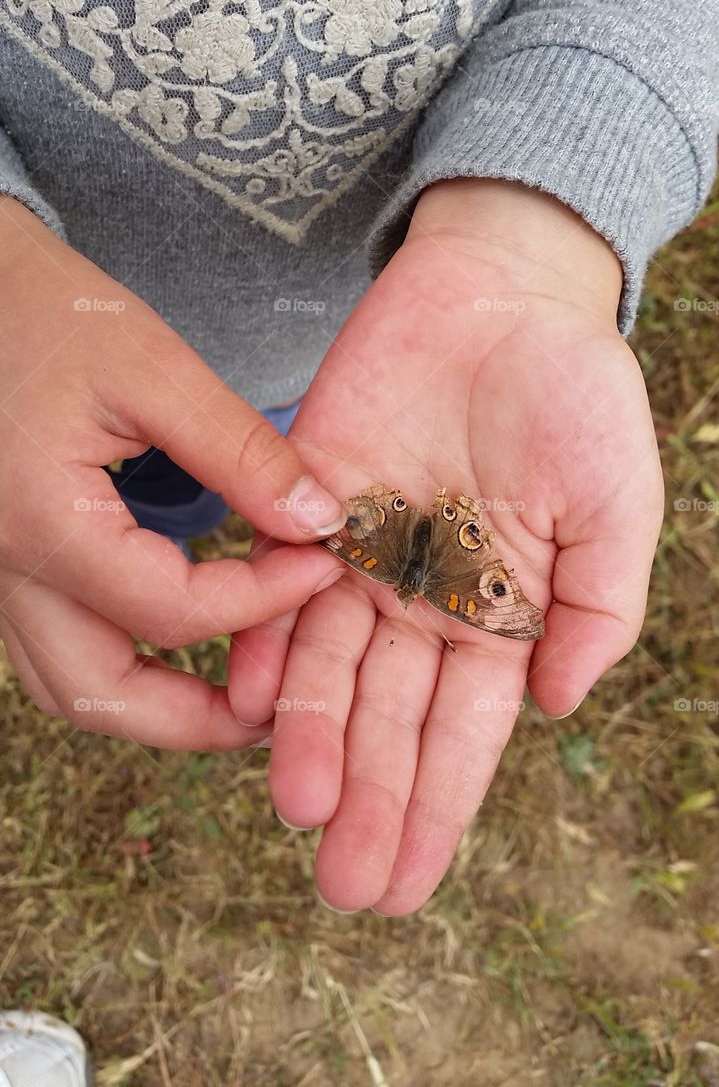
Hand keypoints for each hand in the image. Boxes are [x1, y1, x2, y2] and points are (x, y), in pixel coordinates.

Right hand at [0, 198, 344, 748]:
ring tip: (233, 693)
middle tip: (278, 704)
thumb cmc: (43, 307)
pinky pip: (55, 644)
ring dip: (152, 708)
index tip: (322, 563)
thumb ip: (239, 450)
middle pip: (99, 695)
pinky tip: (177, 638)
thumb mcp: (152, 366)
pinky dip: (120, 663)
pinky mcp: (6, 556)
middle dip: (196, 721)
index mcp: (45, 524)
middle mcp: (7, 568)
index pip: (173, 612)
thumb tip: (318, 518)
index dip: (263, 601)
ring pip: (67, 685)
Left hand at [229, 178, 662, 912]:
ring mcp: (363, 556)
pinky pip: (278, 582)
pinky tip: (244, 702)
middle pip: (389, 719)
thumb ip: (596, 612)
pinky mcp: (311, 504)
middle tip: (346, 885)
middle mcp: (423, 600)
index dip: (437, 810)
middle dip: (370, 800)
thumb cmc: (578, 397)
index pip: (462, 734)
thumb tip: (557, 709)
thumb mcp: (619, 510)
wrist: (503, 294)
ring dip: (310, 741)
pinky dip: (262, 640)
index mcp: (497, 615)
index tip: (407, 886)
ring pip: (326, 667)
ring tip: (298, 812)